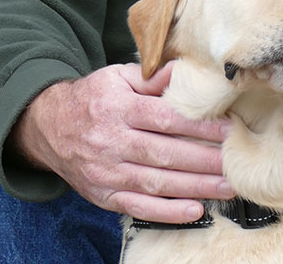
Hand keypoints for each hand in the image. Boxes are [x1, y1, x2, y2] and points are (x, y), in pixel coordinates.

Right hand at [10, 62, 232, 222]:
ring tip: (227, 187)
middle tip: (235, 163)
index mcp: (118, 108)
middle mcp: (111, 143)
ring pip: (156, 184)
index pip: (164, 119)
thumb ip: (151, 77)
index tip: (227, 130)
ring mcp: (107, 173)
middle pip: (164, 154)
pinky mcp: (104, 196)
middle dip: (204, 161)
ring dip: (195, 188)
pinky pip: (138, 208)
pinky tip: (195, 210)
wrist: (48, 127)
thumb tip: (182, 71)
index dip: (198, 126)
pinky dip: (167, 212)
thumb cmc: (93, 97)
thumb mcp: (117, 77)